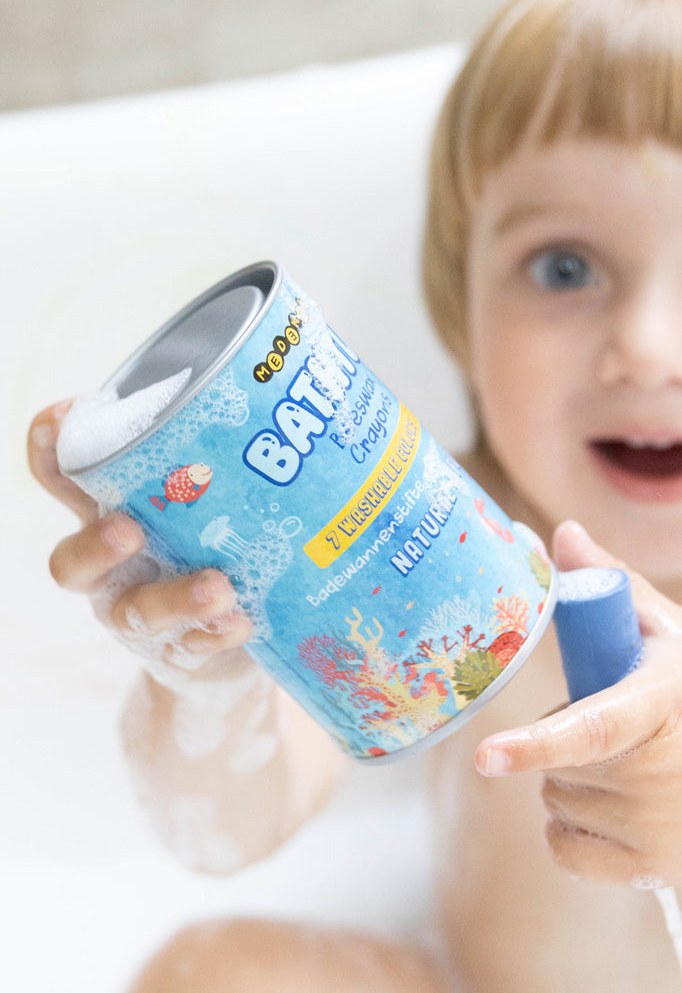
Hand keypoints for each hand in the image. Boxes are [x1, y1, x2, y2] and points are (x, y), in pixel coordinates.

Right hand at [28, 399, 254, 689]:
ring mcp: (141, 615)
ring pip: (135, 613)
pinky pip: (191, 648)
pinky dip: (216, 635)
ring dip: (174, 599)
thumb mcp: (219, 487)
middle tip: (129, 528)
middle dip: (95, 546)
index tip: (61, 413)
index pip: (64, 478)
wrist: (232, 637)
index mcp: (111, 513)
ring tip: (219, 587)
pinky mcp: (182, 652)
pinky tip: (243, 620)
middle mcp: (114, 568)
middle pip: (73, 563)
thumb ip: (235, 444)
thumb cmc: (220, 536)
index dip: (50, 449)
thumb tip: (295, 365)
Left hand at [475, 520, 681, 888]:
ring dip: (569, 781)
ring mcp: (662, 829)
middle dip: (564, 739)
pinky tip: (617, 804)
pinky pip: (566, 851)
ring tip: (627, 761)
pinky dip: (572, 829)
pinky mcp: (657, 871)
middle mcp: (663, 773)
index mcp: (664, 702)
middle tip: (617, 724)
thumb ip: (613, 583)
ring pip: (556, 802)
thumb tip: (559, 534)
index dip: (535, 742)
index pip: (593, 728)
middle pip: (557, 761)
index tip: (484, 756)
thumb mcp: (673, 631)